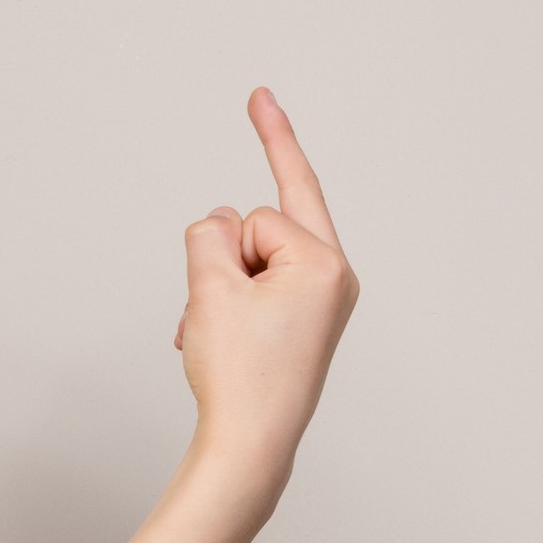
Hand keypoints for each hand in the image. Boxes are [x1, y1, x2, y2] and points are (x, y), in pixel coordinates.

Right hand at [176, 88, 357, 462]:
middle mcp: (333, 278)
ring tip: (215, 339)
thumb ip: (208, 234)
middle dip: (219, 264)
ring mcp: (321, 302)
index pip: (257, 212)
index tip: (259, 94)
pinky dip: (225, 308)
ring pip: (247, 261)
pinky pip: (254, 288)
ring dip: (216, 291)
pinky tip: (215, 343)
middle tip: (216, 318)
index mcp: (323, 264)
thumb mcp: (209, 289)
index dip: (267, 138)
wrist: (248, 449)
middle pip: (254, 230)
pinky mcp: (304, 322)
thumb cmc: (239, 377)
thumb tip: (220, 221)